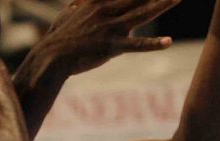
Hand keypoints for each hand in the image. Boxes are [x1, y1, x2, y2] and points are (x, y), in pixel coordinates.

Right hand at [40, 0, 180, 75]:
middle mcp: (106, 11)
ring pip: (142, 14)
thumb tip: (76, 4)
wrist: (51, 56)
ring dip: (162, 5)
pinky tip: (168, 42)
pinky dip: (153, 44)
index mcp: (97, 2)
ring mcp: (110, 28)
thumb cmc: (56, 39)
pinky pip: (136, 45)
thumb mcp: (64, 17)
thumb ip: (75, 8)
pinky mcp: (111, 46)